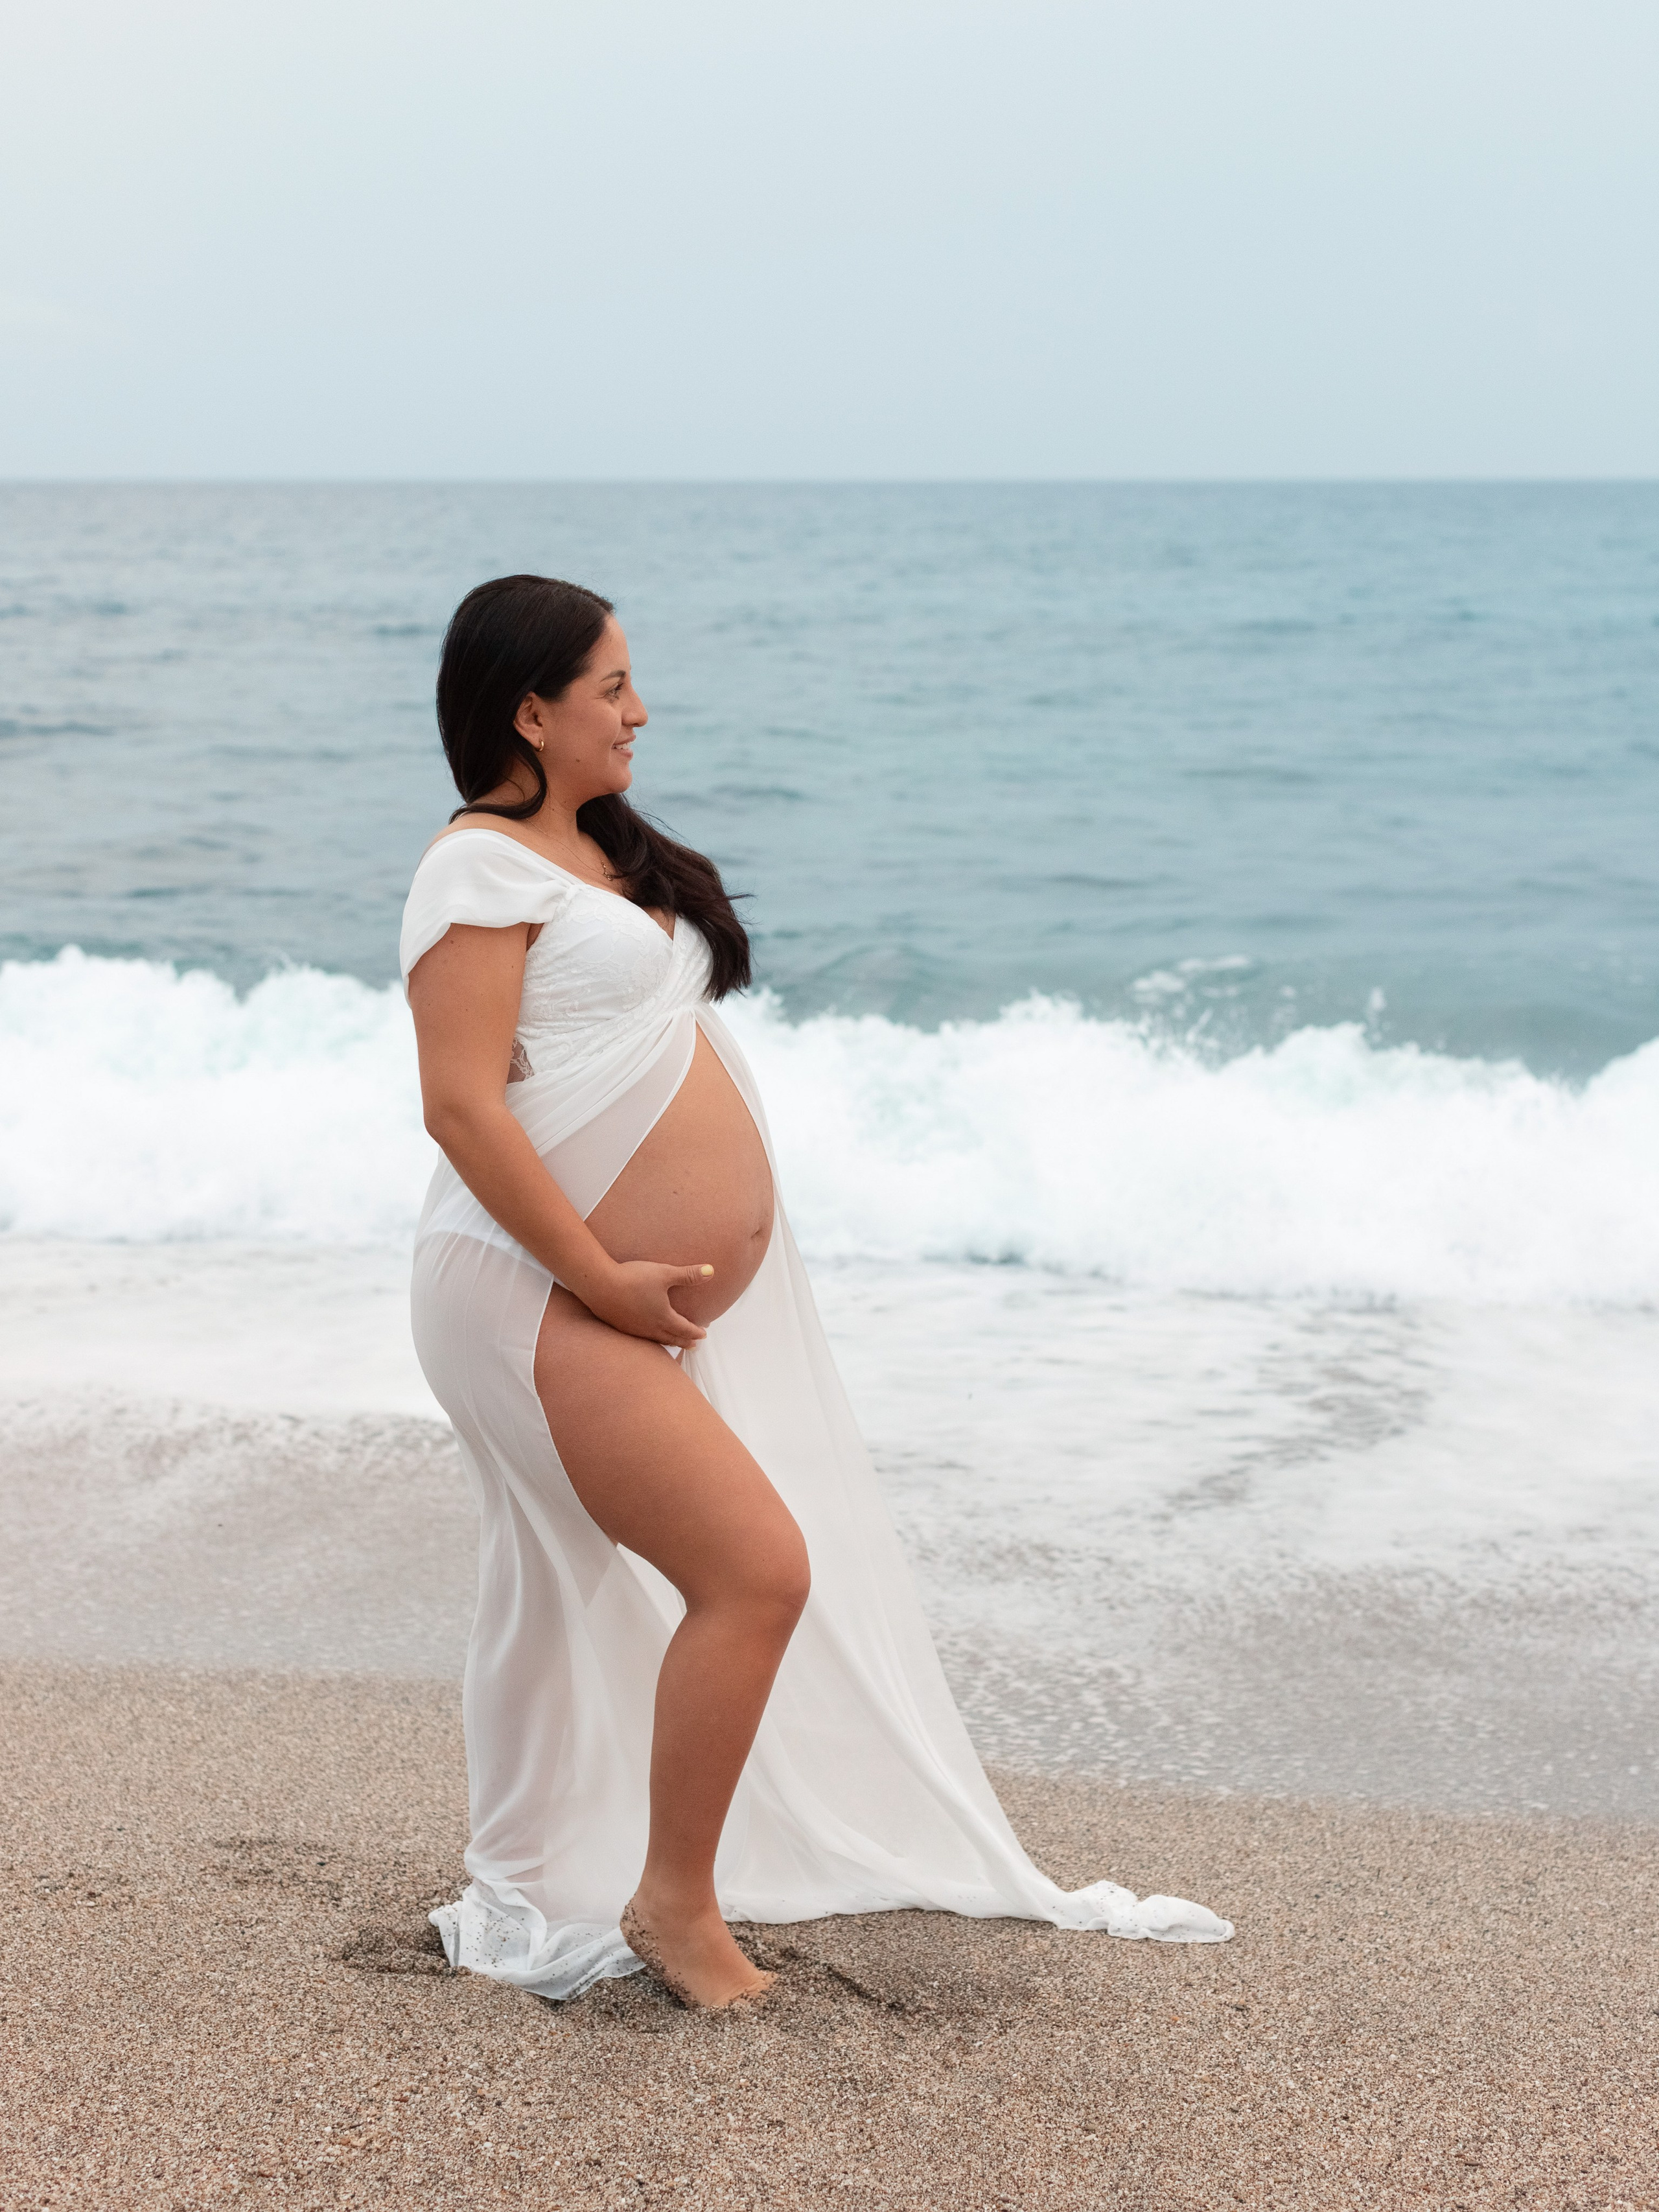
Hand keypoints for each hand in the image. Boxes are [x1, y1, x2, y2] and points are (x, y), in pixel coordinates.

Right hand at [588, 1259, 713, 1348]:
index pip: (684, 1328)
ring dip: (667, 1342)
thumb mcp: (664, 1273)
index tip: (703, 1335)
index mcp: (663, 1317)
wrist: (599, 1285)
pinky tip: (646, 1334)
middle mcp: (650, 1327)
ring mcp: (634, 1329)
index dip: (696, 1332)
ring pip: (655, 1340)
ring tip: (672, 1342)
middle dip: (684, 1342)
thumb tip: (711, 1271)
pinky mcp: (620, 1326)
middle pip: (671, 1338)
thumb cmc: (633, 1278)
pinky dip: (650, 1339)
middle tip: (693, 1346)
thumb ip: (688, 1274)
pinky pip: (640, 1337)